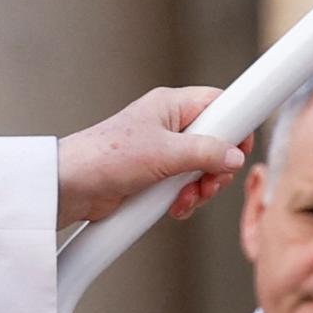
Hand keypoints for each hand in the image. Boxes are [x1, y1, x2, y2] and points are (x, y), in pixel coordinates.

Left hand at [55, 86, 250, 228]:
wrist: (71, 187)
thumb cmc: (107, 157)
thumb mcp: (165, 153)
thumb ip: (206, 152)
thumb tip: (235, 157)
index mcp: (171, 106)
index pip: (219, 104)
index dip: (235, 126)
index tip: (241, 149)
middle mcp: (169, 126)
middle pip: (216, 142)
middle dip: (217, 168)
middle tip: (208, 183)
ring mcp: (162, 152)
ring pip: (202, 168)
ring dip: (201, 188)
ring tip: (186, 199)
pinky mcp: (154, 176)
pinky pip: (184, 186)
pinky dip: (185, 198)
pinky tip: (175, 207)